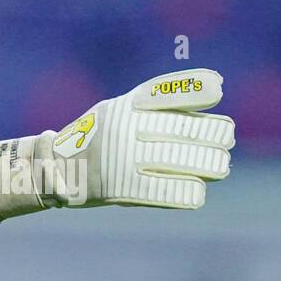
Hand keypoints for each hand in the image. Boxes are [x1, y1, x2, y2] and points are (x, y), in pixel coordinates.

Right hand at [0, 68, 234, 223]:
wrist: (54, 170)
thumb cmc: (94, 137)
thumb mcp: (117, 110)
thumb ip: (154, 106)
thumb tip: (206, 102)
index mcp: (126, 106)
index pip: (167, 92)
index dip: (196, 90)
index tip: (219, 89)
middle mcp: (126, 129)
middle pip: (185, 131)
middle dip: (214, 135)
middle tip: (227, 139)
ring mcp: (124, 159)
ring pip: (182, 160)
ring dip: (209, 164)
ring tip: (221, 165)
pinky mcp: (123, 188)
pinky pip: (166, 190)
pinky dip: (189, 191)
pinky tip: (200, 190)